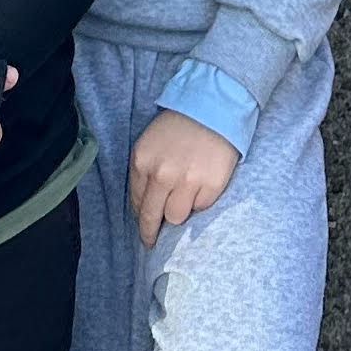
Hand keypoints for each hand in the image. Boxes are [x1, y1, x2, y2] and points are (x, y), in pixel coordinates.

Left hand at [129, 107, 240, 248]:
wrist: (213, 107)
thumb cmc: (179, 126)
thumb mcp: (150, 143)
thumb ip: (144, 173)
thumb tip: (144, 208)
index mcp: (142, 162)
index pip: (137, 203)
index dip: (140, 218)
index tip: (144, 228)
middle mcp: (162, 175)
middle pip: (153, 217)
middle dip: (151, 233)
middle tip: (150, 242)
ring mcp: (188, 182)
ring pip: (176, 217)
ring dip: (178, 212)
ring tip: (185, 196)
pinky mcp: (211, 186)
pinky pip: (200, 208)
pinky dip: (199, 200)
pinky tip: (201, 184)